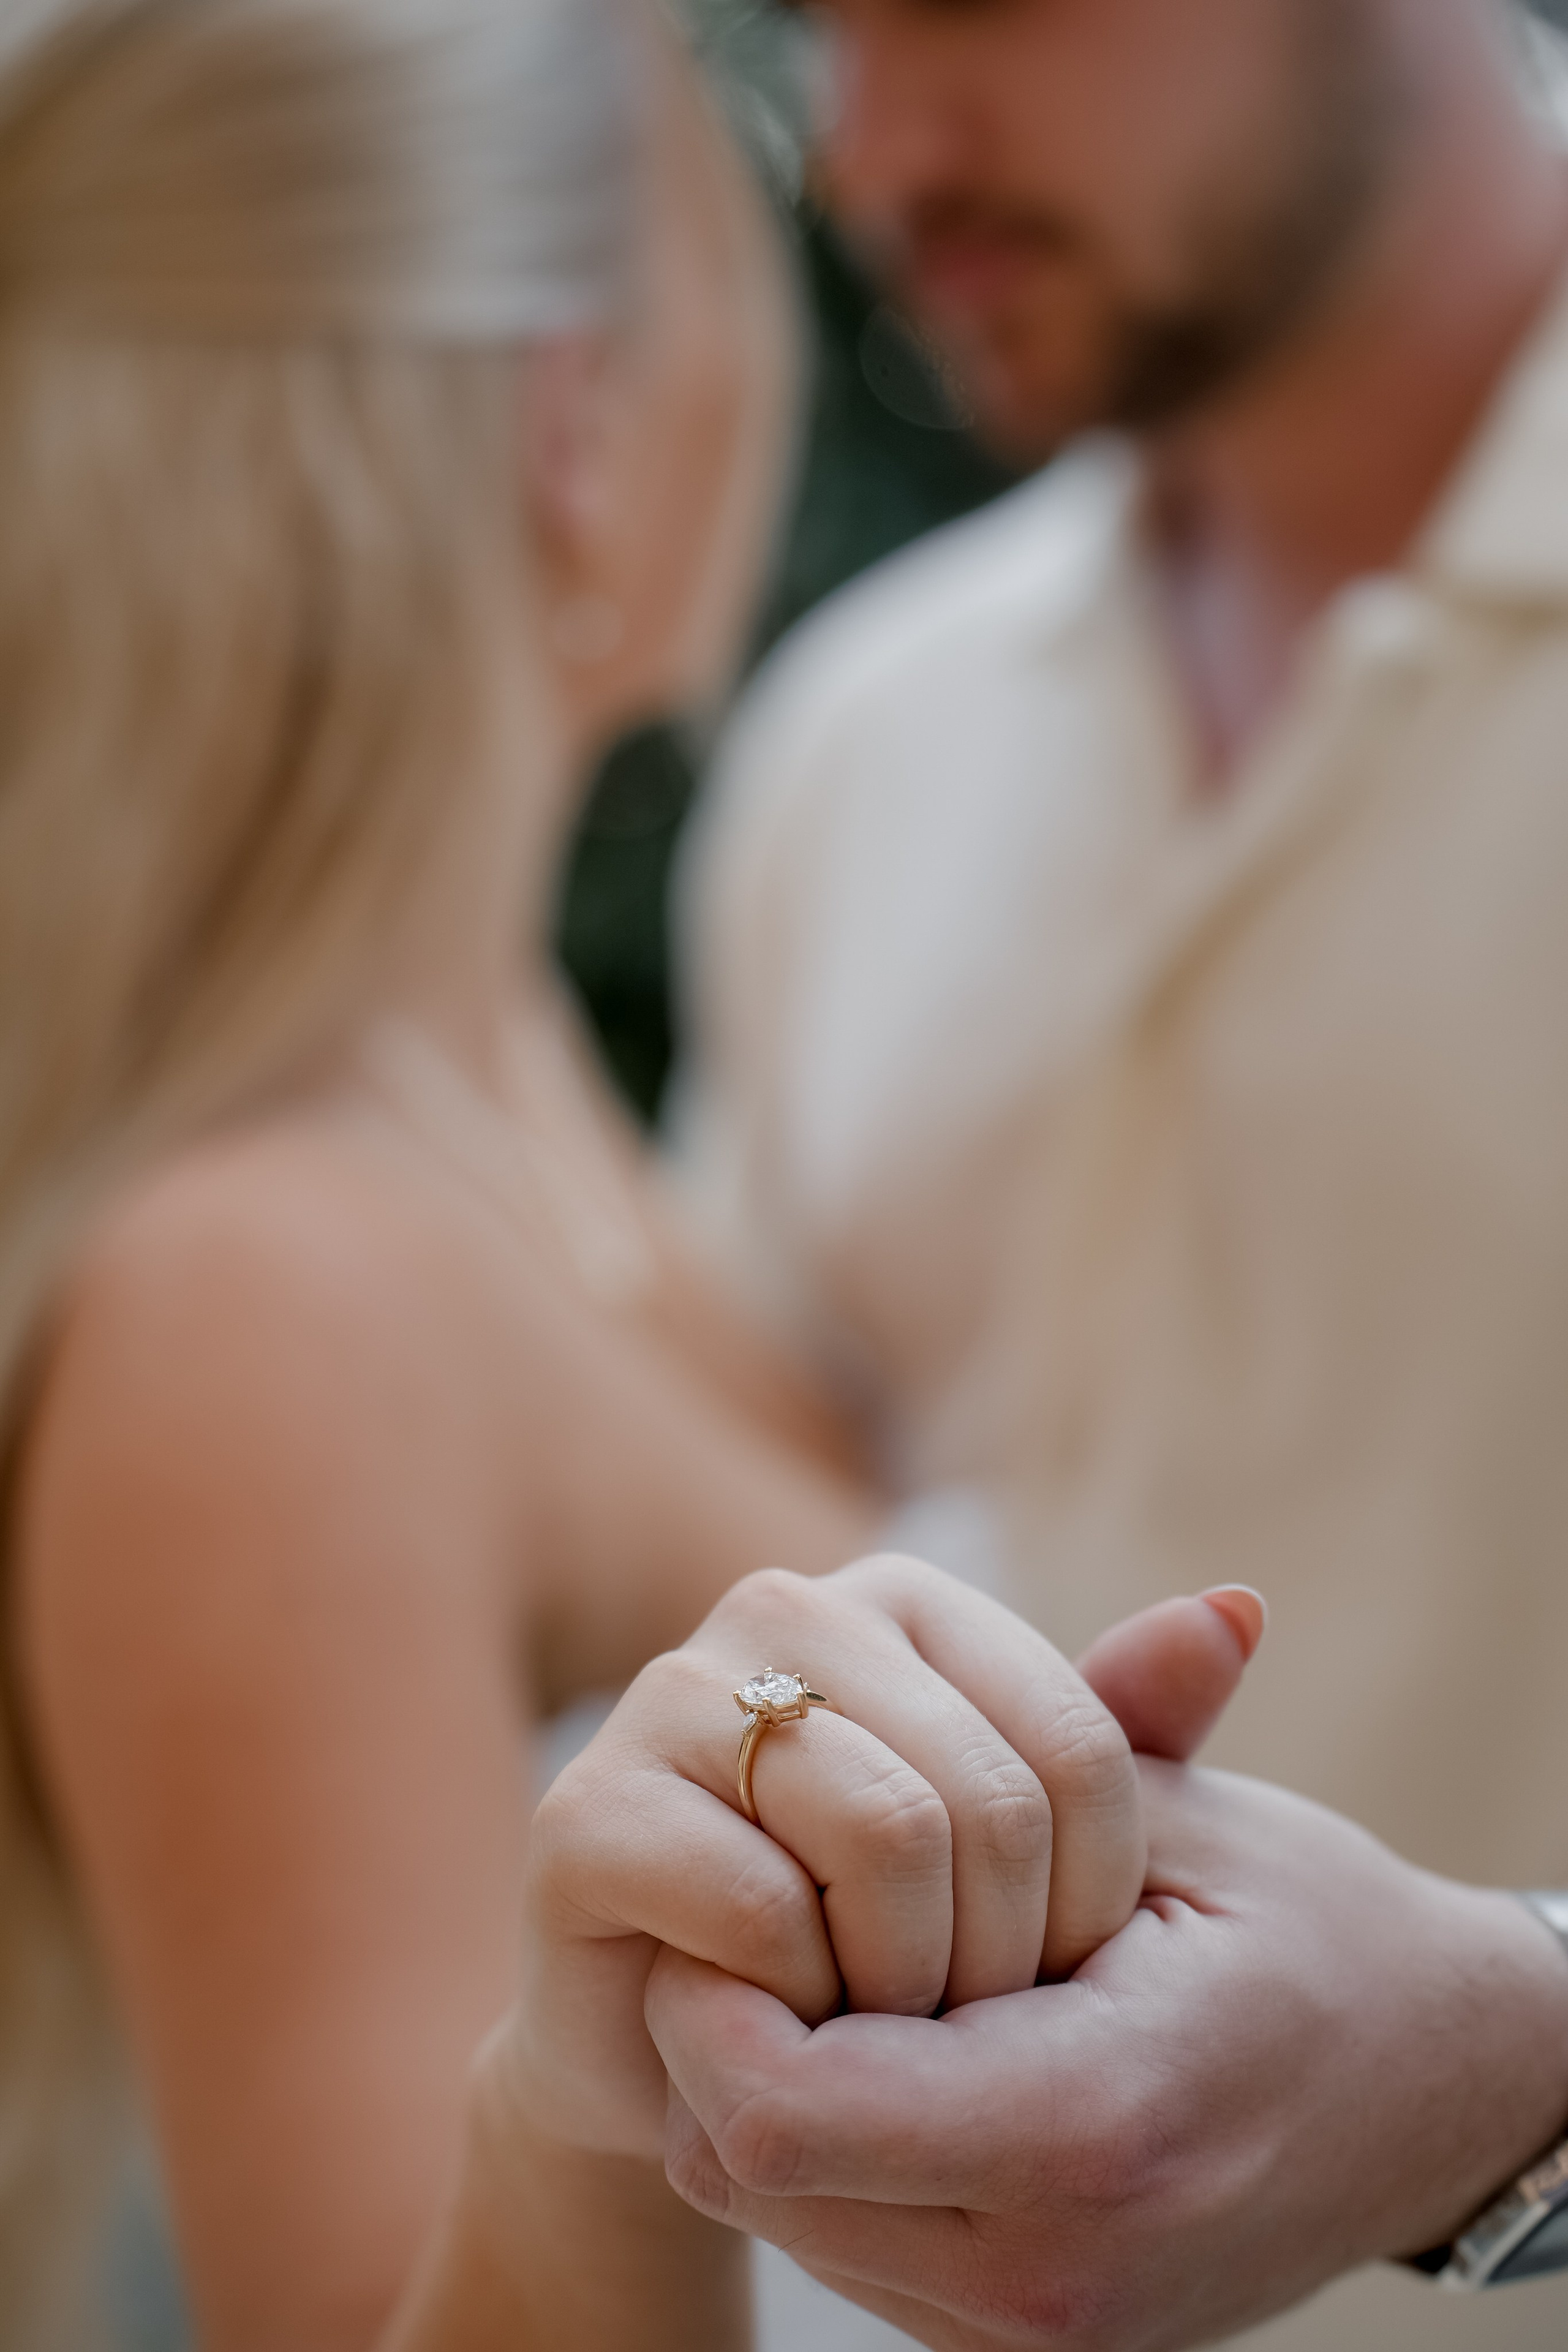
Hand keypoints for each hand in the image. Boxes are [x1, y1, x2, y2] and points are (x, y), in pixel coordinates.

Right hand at [503, 1556, 1246, 2163]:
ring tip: (883, 2025)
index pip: (1078, 1741)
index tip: (1053, 1978)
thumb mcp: (1026, 1846)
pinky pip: (760, 1908)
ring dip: (909, 1983)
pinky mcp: (587, 1815)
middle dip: (1001, 1959)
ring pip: (882, 1835)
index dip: (1093, 1900)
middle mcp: (782, 1612)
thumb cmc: (875, 1936)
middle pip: (987, 1796)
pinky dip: (803, 2001)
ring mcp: (670, 1700)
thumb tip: (1245, 1606)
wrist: (689, 2060)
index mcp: (902, 1597)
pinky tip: (786, 2022)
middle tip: (966, 2029)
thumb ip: (1129, 1735)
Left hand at [652, 1758, 1567, 2349]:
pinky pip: (842, 2237)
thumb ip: (1093, 1733)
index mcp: (1092, 2125)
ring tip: (845, 1958)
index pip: (778, 2108)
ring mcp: (1032, 2326)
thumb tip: (1185, 1600)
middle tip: (775, 1899)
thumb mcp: (1196, 1817)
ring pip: (771, 2211)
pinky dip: (826, 2138)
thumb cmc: (1318, 1937)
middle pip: (742, 2167)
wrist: (1434, 2103)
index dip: (711, 1990)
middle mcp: (1048, 2267)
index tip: (740, 1872)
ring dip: (764, 2083)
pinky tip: (894, 2034)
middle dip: (715, 2028)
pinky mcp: (1019, 2338)